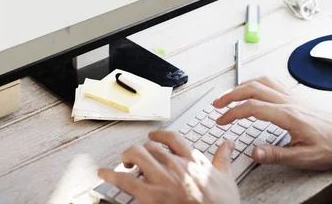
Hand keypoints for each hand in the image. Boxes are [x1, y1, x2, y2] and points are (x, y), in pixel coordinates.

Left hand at [98, 130, 239, 203]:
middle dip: (141, 150)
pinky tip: (104, 173)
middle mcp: (175, 164)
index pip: (171, 137)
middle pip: (150, 146)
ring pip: (137, 155)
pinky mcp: (150, 195)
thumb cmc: (221, 203)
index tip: (153, 136)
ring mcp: (162, 179)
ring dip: (127, 157)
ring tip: (124, 163)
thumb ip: (223, 158)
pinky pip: (125, 180)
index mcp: (192, 159)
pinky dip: (111, 175)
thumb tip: (228, 143)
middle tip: (137, 157)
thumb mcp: (226, 178)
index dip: (159, 135)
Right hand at [212, 77, 331, 170]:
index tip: (221, 120)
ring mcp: (291, 97)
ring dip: (242, 86)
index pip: (252, 107)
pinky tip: (253, 89)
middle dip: (231, 94)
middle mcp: (288, 102)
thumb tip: (254, 152)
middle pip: (253, 88)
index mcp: (287, 115)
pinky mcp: (295, 98)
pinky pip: (272, 83)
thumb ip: (276, 154)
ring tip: (229, 95)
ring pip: (262, 82)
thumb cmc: (329, 147)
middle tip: (217, 104)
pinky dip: (257, 82)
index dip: (233, 113)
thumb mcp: (303, 158)